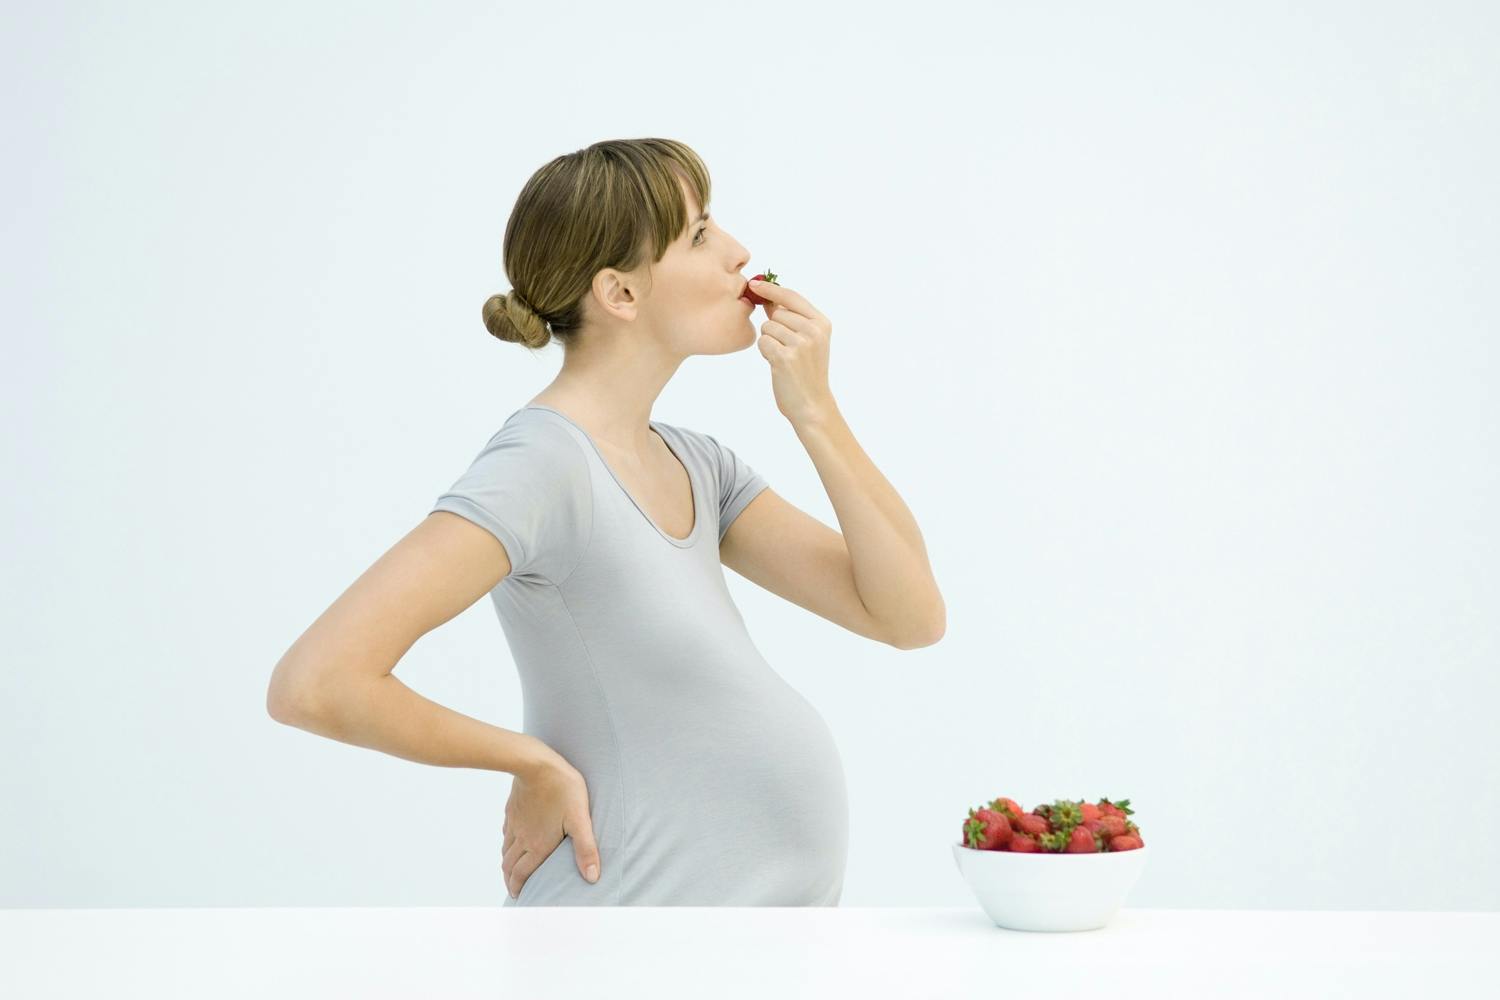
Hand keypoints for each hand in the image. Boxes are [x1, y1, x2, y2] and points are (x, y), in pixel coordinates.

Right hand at [502, 748, 601, 899]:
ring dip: (507, 864)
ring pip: (506, 849)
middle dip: (510, 880)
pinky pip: (506, 831)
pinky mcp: (512, 809)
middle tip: (514, 889)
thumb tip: (592, 877)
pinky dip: (507, 843)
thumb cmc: (562, 788)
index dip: (518, 888)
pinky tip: (513, 839)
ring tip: (512, 869)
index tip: (518, 897)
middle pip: (509, 865)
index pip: (522, 873)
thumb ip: (586, 849)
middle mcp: (522, 837)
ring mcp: (515, 822)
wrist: (536, 762)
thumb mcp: (580, 819)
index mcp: (537, 844)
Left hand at [749, 278, 836, 425]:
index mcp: (822, 323)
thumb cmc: (806, 372)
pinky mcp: (785, 357)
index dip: (771, 288)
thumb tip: (768, 297)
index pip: (791, 296)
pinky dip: (765, 352)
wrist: (812, 404)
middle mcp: (814, 331)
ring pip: (768, 327)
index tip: (754, 283)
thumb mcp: (808, 340)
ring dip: (770, 341)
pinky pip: (763, 342)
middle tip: (786, 348)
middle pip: (777, 313)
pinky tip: (777, 364)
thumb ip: (792, 318)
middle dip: (774, 327)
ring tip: (783, 357)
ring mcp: (800, 344)